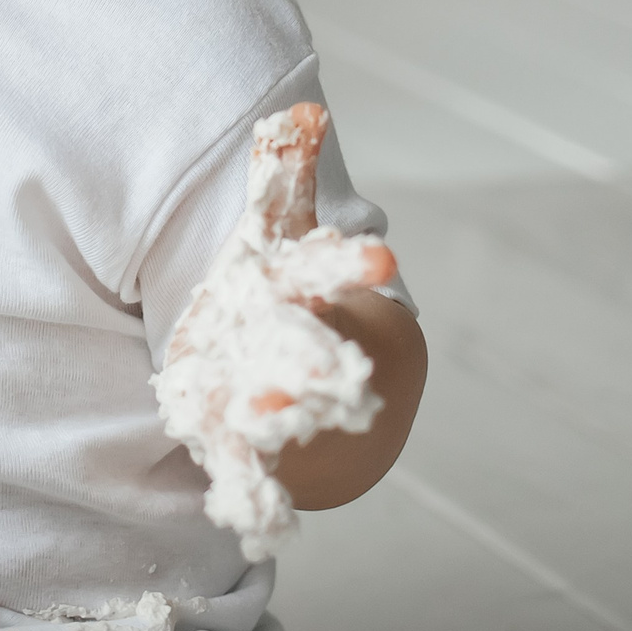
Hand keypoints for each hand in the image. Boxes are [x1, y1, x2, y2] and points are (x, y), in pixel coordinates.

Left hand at [154, 103, 404, 558]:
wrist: (326, 403)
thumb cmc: (291, 300)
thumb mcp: (281, 234)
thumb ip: (284, 175)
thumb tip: (303, 107)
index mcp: (313, 293)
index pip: (336, 273)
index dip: (354, 267)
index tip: (379, 258)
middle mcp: (308, 352)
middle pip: (318, 350)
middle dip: (322, 356)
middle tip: (335, 365)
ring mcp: (283, 406)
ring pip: (287, 416)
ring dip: (280, 421)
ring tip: (261, 421)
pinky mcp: (252, 450)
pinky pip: (257, 478)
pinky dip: (260, 500)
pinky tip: (263, 522)